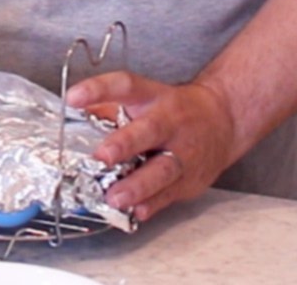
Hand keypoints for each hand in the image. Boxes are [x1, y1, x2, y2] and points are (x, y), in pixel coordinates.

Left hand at [65, 72, 236, 221]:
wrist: (223, 120)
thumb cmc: (175, 110)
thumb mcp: (145, 97)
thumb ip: (111, 108)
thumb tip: (75, 117)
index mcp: (153, 97)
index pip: (125, 86)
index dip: (98, 89)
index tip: (73, 97)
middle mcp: (171, 122)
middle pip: (150, 130)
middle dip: (124, 144)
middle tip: (101, 157)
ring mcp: (184, 152)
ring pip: (163, 169)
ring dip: (138, 185)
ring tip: (114, 197)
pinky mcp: (191, 178)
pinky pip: (171, 193)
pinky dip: (153, 204)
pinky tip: (137, 210)